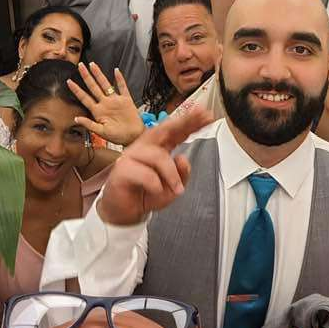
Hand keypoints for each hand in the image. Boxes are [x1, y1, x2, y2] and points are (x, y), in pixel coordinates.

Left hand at [67, 62, 145, 145]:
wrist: (133, 136)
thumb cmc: (118, 136)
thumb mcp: (101, 132)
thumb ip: (89, 124)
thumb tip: (76, 119)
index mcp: (98, 111)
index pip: (84, 98)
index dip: (77, 90)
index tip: (68, 81)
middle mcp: (105, 103)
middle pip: (93, 87)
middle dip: (86, 76)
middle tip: (79, 66)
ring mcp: (115, 100)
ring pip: (105, 84)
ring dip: (99, 74)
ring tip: (93, 65)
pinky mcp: (126, 100)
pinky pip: (122, 87)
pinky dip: (120, 79)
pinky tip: (116, 71)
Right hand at [96, 106, 212, 225]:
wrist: (123, 212)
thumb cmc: (146, 195)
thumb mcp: (173, 187)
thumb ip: (182, 173)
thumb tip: (182, 159)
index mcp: (158, 148)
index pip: (176, 131)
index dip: (191, 122)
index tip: (206, 115)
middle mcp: (145, 148)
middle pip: (164, 129)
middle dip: (184, 122)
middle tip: (199, 117)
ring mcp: (132, 157)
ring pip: (157, 155)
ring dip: (171, 174)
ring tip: (177, 189)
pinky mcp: (122, 170)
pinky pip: (145, 173)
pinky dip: (155, 184)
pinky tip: (157, 190)